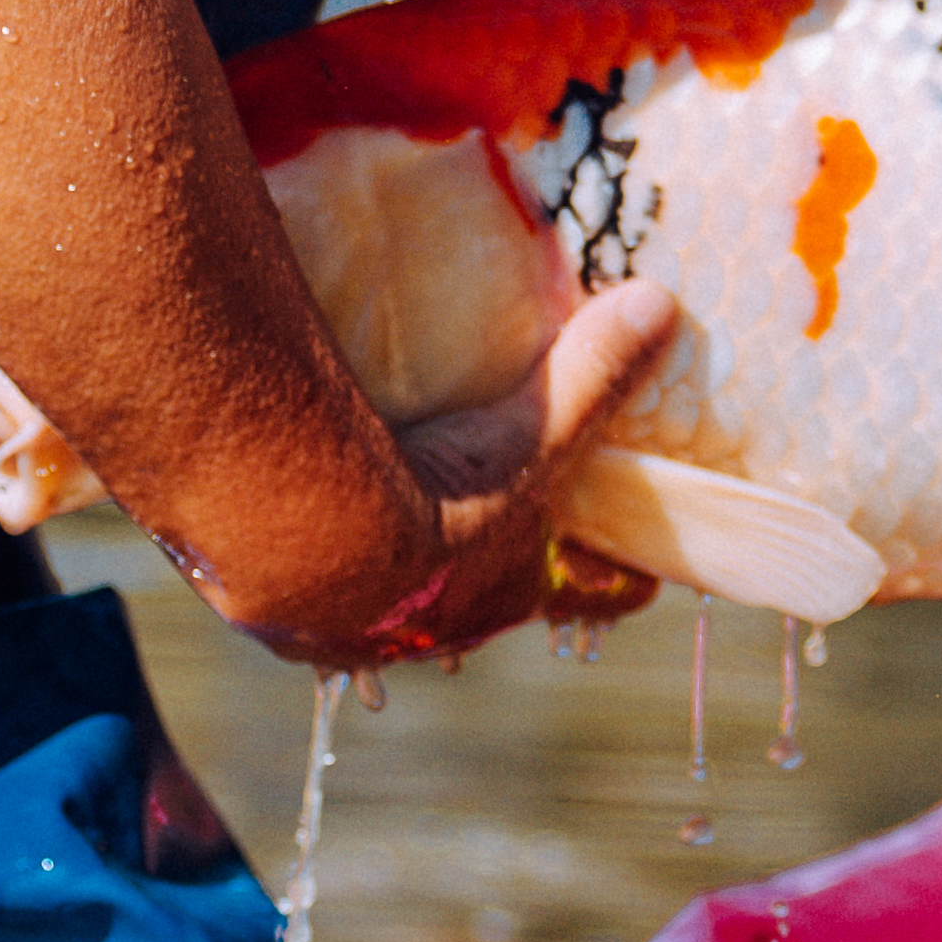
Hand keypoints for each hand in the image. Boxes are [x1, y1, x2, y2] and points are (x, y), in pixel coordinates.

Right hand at [244, 276, 679, 667]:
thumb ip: (593, 371)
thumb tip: (659, 305)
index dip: (615, 575)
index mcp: (510, 588)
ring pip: (390, 605)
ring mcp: (359, 635)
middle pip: (483, 598)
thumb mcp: (527, 431)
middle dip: (487, 563)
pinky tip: (296, 518)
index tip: (639, 565)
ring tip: (378, 509)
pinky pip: (307, 595)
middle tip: (488, 512)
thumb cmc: (434, 494)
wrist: (305, 540)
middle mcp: (441, 627)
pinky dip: (310, 560)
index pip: (591, 596)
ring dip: (391, 568)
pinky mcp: (282, 622)